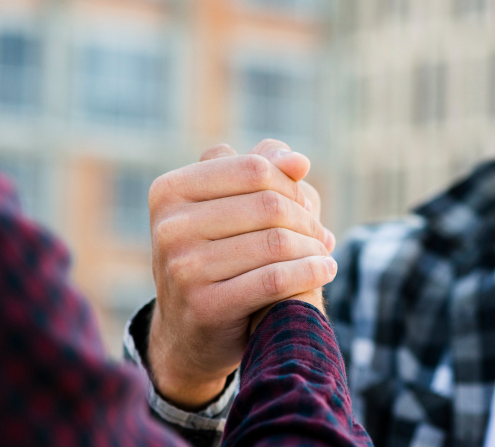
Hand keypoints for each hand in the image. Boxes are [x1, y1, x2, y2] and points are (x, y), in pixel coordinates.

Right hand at [147, 139, 337, 409]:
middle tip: (319, 234)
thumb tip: (298, 161)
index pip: (253, 168)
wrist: (188, 333)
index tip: (306, 202)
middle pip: (268, 205)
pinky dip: (310, 272)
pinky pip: (275, 280)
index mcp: (170, 191)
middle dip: (305, 218)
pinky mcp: (205, 305)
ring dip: (312, 247)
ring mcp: (183, 268)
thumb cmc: (216, 254)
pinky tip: (325, 270)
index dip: (289, 184)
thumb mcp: (226, 207)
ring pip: (276, 243)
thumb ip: (260, 171)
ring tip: (323, 252)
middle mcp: (169, 227)